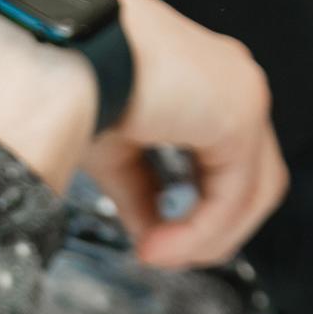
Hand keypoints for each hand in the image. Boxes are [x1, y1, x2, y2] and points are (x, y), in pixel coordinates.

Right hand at [88, 0, 286, 269]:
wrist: (59, 58)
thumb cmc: (71, 83)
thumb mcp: (113, 151)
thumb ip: (143, 192)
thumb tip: (153, 237)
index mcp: (202, 78)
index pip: (227, 157)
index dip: (198, 209)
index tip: (154, 241)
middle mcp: (230, 78)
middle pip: (253, 177)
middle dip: (212, 229)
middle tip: (162, 255)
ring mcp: (242, 92)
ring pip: (253, 191)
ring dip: (206, 238)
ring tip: (157, 255)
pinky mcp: (240, 113)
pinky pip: (233, 195)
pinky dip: (200, 230)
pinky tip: (160, 246)